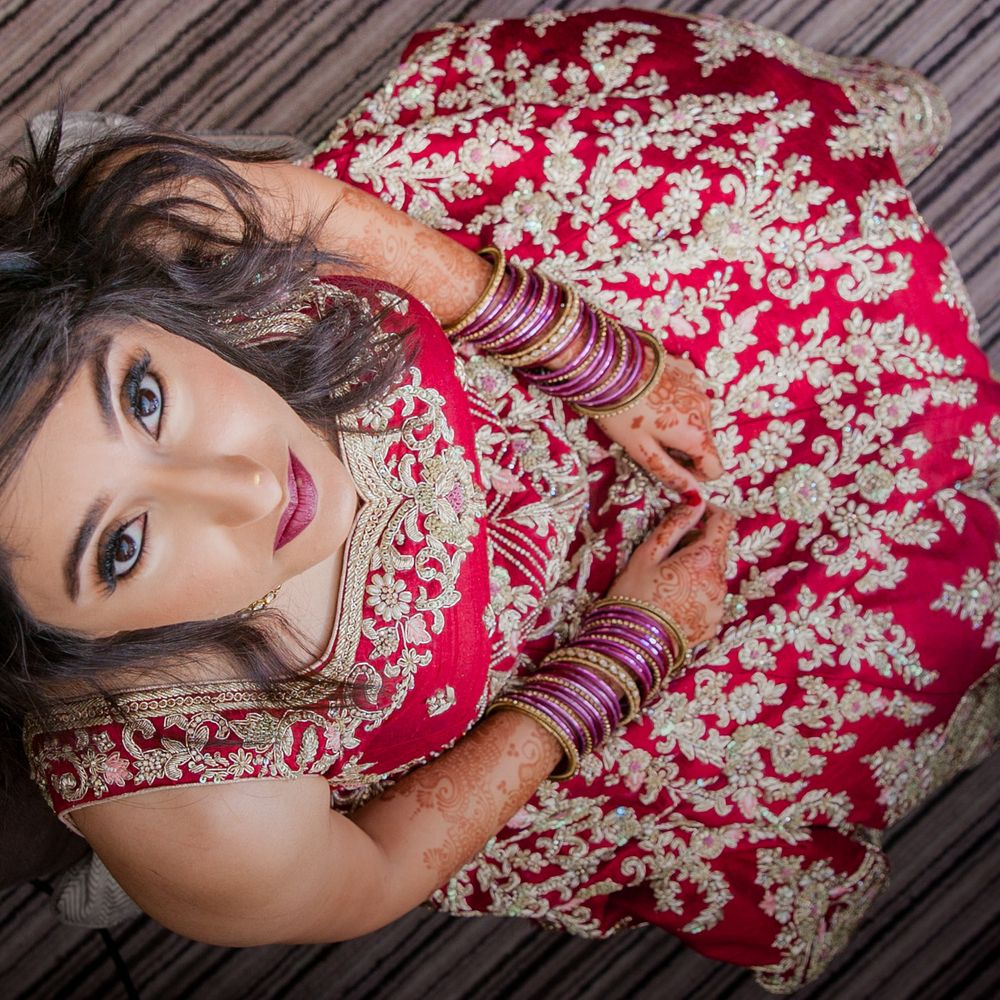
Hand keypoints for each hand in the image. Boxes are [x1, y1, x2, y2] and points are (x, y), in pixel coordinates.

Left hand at [596, 345, 723, 499]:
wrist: (607, 365)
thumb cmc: (620, 412)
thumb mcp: (641, 450)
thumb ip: (670, 473)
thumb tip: (692, 493)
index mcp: (696, 434)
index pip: (715, 468)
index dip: (695, 474)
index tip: (670, 466)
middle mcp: (705, 410)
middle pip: (705, 443)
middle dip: (685, 449)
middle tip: (651, 441)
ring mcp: (698, 387)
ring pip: (697, 419)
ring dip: (680, 425)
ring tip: (649, 418)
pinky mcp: (688, 370)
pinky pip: (690, 396)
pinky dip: (677, 402)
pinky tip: (652, 397)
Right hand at [607, 502, 734, 646]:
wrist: (632, 645)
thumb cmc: (634, 595)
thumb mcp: (647, 554)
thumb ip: (674, 525)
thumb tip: (694, 503)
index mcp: (704, 558)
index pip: (724, 522)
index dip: (711, 511)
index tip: (694, 512)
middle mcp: (719, 580)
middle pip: (718, 549)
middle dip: (699, 543)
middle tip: (668, 551)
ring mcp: (718, 604)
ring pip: (714, 574)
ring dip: (698, 569)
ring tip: (667, 581)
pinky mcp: (713, 623)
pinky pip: (710, 598)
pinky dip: (697, 593)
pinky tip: (673, 601)